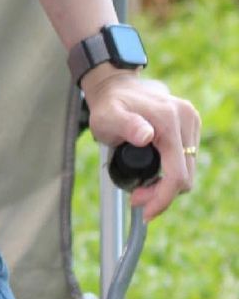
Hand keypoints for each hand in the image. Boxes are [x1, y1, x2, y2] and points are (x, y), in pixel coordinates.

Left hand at [80, 68, 200, 219]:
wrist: (115, 87)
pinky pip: (186, 160)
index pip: (177, 173)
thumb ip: (125, 125)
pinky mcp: (190, 125)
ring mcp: (191, 121)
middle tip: (136, 198)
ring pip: (188, 170)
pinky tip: (154, 174)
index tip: (145, 212)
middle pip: (185, 175)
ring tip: (142, 188)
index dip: (162, 198)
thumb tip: (146, 135)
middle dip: (162, 194)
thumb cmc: (108, 104)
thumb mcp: (108, 116)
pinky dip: (171, 173)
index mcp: (169, 119)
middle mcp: (186, 119)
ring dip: (167, 185)